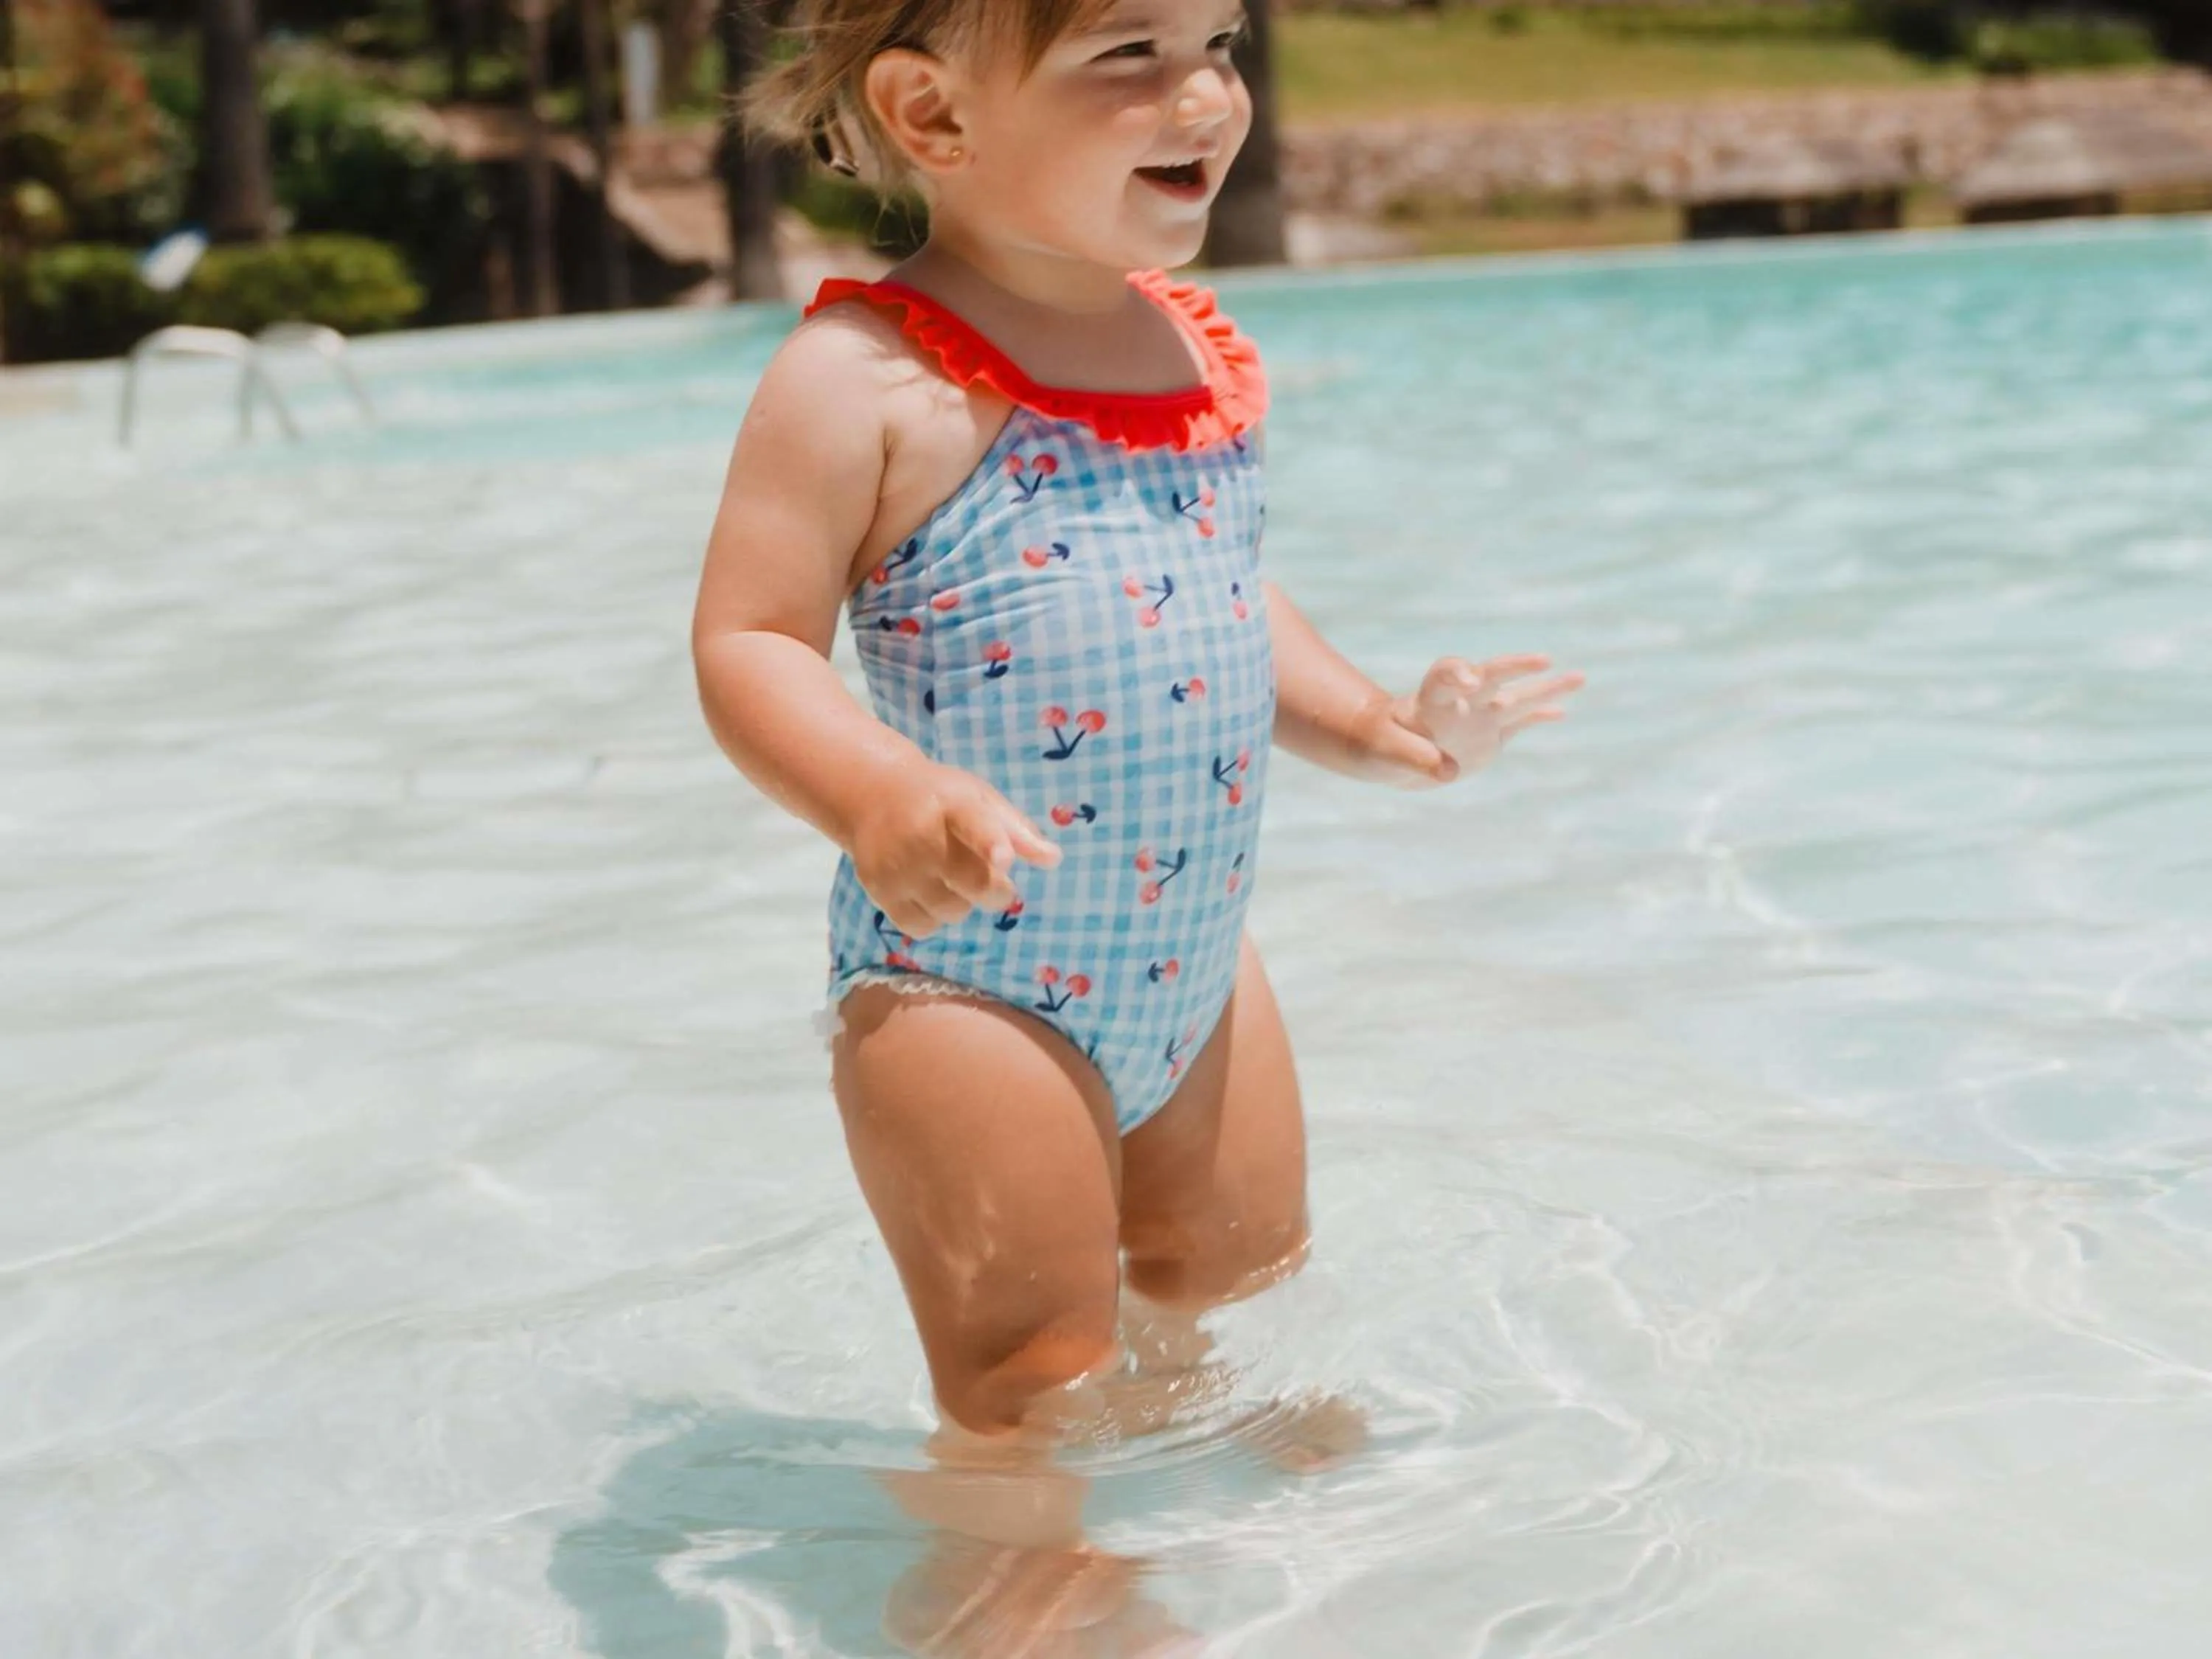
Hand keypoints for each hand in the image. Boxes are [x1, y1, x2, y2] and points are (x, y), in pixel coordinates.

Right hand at [848, 760, 1060, 938]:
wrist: (872, 796)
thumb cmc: (939, 799)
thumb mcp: (980, 799)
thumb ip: (1017, 830)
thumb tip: (1053, 859)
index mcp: (952, 804)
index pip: (973, 823)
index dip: (989, 842)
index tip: (1003, 859)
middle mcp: (920, 834)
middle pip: (973, 884)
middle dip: (996, 891)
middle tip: (996, 879)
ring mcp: (896, 866)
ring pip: (952, 911)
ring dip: (962, 903)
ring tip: (950, 877)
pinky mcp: (879, 891)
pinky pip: (922, 927)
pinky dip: (933, 918)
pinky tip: (928, 892)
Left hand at [1400, 654, 1583, 781]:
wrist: (1389, 749)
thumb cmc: (1378, 744)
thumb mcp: (1386, 752)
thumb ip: (1413, 757)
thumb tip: (1447, 771)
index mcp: (1430, 698)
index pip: (1446, 674)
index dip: (1458, 673)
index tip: (1472, 681)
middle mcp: (1461, 701)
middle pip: (1491, 677)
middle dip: (1514, 668)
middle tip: (1543, 661)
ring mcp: (1479, 717)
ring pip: (1516, 697)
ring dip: (1546, 688)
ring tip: (1580, 677)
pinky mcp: (1490, 736)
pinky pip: (1519, 722)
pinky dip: (1539, 716)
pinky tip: (1562, 711)